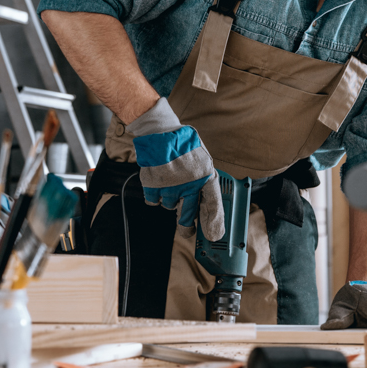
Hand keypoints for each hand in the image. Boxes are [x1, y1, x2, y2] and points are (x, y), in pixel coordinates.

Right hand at [128, 98, 224, 239]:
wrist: (160, 132)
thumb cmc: (184, 146)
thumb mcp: (203, 161)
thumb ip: (205, 183)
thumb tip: (207, 207)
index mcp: (205, 176)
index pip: (213, 205)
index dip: (214, 222)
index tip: (213, 235)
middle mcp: (189, 183)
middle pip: (188, 214)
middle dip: (187, 226)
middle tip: (187, 231)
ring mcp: (170, 185)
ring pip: (170, 206)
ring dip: (170, 200)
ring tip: (171, 183)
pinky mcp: (152, 184)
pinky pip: (153, 201)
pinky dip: (155, 195)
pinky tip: (159, 183)